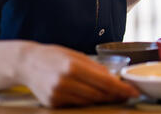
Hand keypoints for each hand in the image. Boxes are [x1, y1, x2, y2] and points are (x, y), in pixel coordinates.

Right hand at [16, 42, 138, 106]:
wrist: (27, 63)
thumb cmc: (54, 56)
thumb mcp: (76, 55)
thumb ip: (95, 68)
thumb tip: (113, 79)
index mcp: (73, 67)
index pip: (105, 82)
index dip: (121, 89)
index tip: (134, 92)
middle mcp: (65, 82)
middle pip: (99, 94)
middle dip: (115, 95)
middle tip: (127, 94)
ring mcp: (57, 95)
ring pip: (89, 101)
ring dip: (103, 98)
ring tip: (112, 94)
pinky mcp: (52, 103)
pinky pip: (77, 104)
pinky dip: (87, 100)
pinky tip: (91, 94)